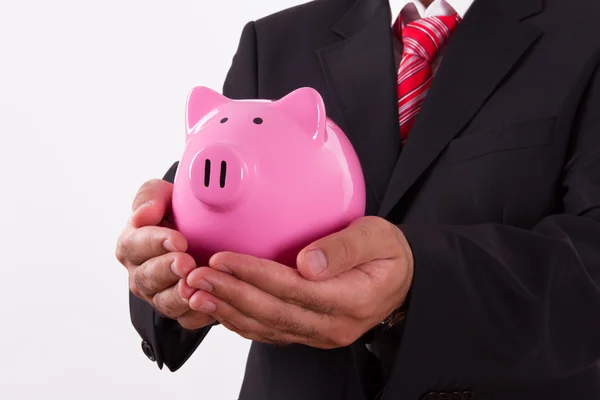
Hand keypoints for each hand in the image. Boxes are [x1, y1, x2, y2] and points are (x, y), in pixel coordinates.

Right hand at [116, 179, 215, 329]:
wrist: (208, 235)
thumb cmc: (180, 214)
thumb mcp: (165, 196)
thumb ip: (151, 196)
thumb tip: (144, 212)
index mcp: (133, 244)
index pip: (135, 244)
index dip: (154, 242)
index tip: (177, 239)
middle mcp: (142, 273)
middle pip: (147, 277)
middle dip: (167, 270)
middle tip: (186, 262)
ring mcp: (160, 295)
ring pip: (165, 302)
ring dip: (180, 295)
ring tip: (196, 286)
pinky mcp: (181, 312)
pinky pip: (187, 318)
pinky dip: (199, 312)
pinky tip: (212, 302)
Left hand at [184, 216, 413, 347]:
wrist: (401, 281)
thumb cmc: (388, 253)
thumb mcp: (378, 238)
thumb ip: (344, 248)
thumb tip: (308, 263)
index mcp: (350, 299)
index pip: (293, 288)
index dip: (254, 274)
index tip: (222, 258)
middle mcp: (332, 325)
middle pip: (272, 312)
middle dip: (230, 294)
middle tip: (197, 276)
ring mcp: (319, 334)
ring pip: (265, 327)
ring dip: (227, 310)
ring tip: (196, 292)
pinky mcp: (308, 334)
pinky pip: (269, 332)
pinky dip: (239, 321)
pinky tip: (218, 307)